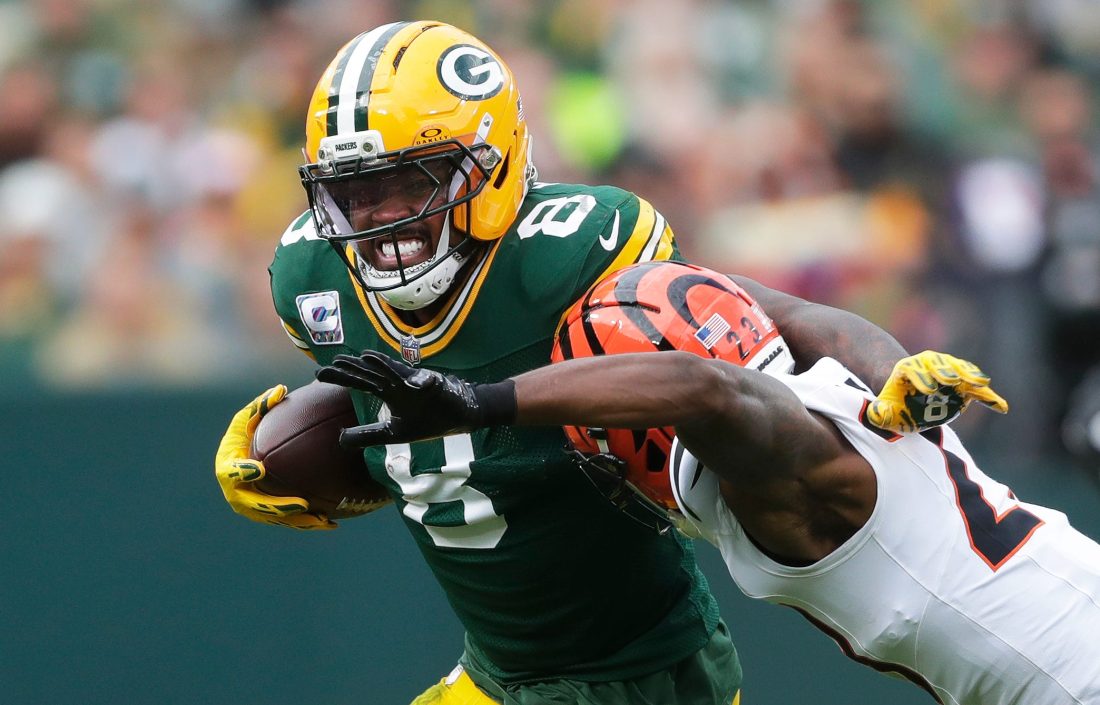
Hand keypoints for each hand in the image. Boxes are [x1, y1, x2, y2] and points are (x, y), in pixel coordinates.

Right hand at [214, 385, 336, 529]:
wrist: (246, 455)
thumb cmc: (246, 432)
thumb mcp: (249, 416)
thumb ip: (261, 404)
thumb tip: (280, 390)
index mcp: (227, 466)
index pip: (230, 472)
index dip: (241, 473)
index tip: (258, 469)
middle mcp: (236, 491)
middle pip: (254, 505)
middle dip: (276, 507)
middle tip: (300, 503)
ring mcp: (251, 506)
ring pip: (274, 518)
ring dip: (297, 521)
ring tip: (320, 519)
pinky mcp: (268, 513)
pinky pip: (287, 521)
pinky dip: (307, 522)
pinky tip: (330, 523)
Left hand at [316, 351, 487, 446]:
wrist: (459, 416)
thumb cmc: (426, 420)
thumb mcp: (392, 434)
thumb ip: (367, 435)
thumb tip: (339, 440)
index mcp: (388, 393)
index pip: (360, 382)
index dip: (341, 377)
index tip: (318, 374)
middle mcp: (397, 384)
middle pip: (371, 373)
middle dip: (352, 369)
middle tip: (328, 365)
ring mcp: (415, 382)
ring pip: (394, 372)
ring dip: (381, 365)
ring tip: (363, 358)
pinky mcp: (433, 385)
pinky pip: (423, 380)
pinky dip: (415, 378)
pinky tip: (413, 380)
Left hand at [867, 351, 1008, 433]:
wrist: (911, 395)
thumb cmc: (895, 403)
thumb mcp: (884, 409)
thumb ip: (880, 413)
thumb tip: (880, 415)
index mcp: (908, 369)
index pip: (912, 369)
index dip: (920, 377)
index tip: (927, 390)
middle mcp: (930, 366)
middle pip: (938, 365)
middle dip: (945, 372)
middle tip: (952, 381)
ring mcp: (950, 373)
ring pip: (961, 371)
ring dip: (970, 376)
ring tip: (981, 385)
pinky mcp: (965, 386)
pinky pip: (978, 390)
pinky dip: (989, 397)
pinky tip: (1002, 407)